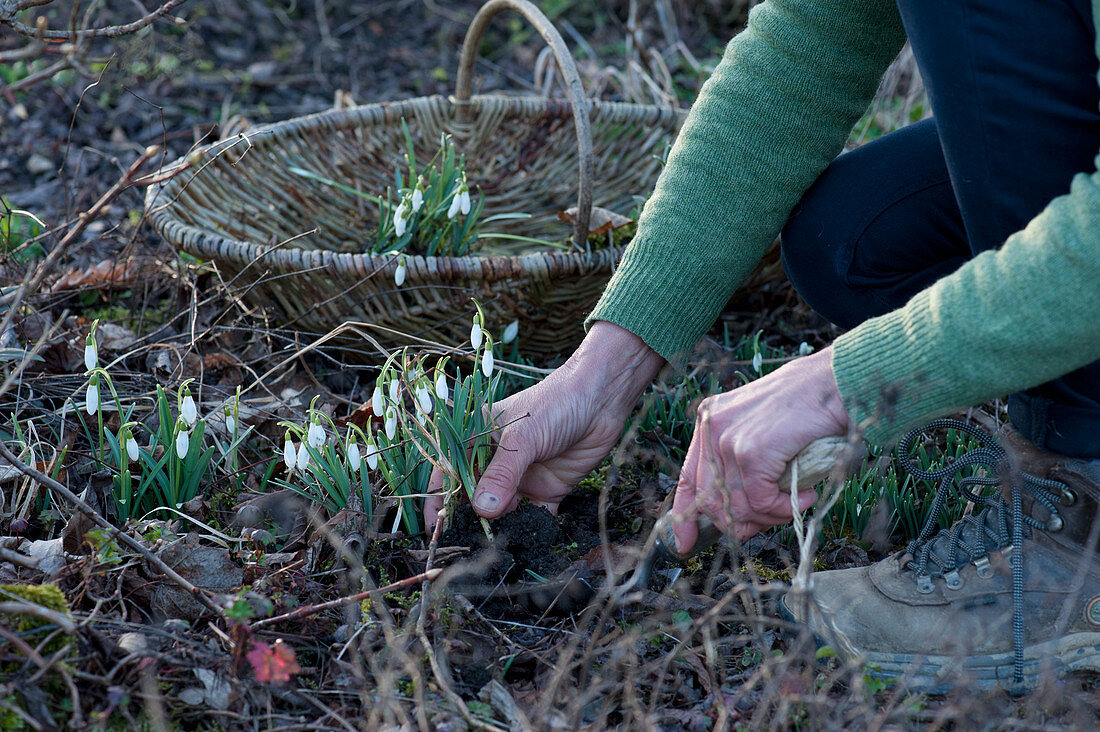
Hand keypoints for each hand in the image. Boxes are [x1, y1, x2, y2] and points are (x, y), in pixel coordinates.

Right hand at [424, 321, 664, 523]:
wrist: (602, 400)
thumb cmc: (555, 404)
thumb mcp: (522, 438)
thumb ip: (502, 474)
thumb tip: (482, 510)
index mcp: (478, 439)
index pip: (449, 471)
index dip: (439, 498)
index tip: (434, 526)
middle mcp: (497, 462)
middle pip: (474, 496)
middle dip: (470, 519)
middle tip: (465, 544)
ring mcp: (521, 478)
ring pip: (502, 512)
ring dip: (499, 528)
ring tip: (496, 546)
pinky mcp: (548, 491)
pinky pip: (534, 517)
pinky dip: (531, 529)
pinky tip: (528, 540)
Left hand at [670, 346, 850, 551]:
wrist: (834, 382)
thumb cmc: (808, 405)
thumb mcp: (761, 429)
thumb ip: (740, 464)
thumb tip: (735, 514)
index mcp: (709, 421)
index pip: (687, 479)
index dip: (685, 517)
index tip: (685, 543)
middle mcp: (711, 428)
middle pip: (711, 502)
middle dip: (742, 522)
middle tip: (774, 517)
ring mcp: (728, 439)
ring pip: (738, 507)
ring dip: (772, 514)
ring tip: (798, 500)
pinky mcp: (750, 451)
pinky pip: (761, 502)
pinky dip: (786, 507)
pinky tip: (804, 495)